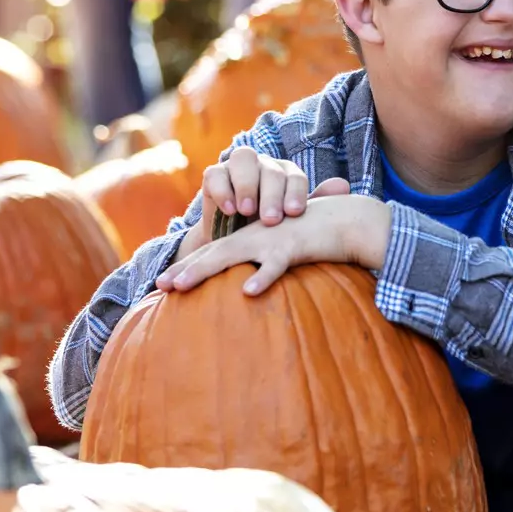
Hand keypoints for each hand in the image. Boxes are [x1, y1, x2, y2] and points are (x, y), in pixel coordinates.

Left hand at [157, 192, 389, 295]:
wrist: (352, 219)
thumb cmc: (322, 238)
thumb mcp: (289, 252)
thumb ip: (269, 265)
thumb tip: (251, 290)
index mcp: (255, 237)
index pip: (216, 251)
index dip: (190, 265)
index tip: (165, 283)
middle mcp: (258, 235)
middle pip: (215, 252)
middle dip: (186, 268)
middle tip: (160, 286)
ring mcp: (274, 238)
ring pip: (233, 254)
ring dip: (205, 270)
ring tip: (181, 286)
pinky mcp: (296, 246)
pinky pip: (276, 264)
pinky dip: (262, 276)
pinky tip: (247, 292)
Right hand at [204, 148, 346, 225]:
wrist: (232, 241)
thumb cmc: (267, 231)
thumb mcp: (290, 223)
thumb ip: (315, 203)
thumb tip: (344, 186)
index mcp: (285, 174)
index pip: (294, 176)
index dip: (295, 193)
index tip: (295, 213)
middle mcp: (263, 165)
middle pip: (270, 169)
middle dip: (272, 194)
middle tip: (272, 220)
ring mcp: (237, 166)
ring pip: (243, 159)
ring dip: (247, 185)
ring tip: (247, 211)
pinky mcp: (213, 174)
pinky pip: (216, 173)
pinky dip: (223, 190)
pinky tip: (229, 209)